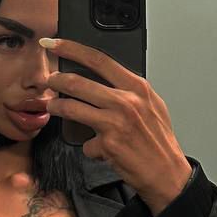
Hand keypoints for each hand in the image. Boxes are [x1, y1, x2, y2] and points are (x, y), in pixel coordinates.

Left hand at [42, 37, 191, 212]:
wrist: (167, 173)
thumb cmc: (159, 140)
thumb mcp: (152, 105)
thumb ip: (130, 91)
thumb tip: (104, 80)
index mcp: (137, 87)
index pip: (99, 60)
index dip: (72, 49)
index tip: (55, 43)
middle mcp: (126, 102)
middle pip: (78, 82)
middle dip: (56, 80)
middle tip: (49, 81)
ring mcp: (115, 122)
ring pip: (71, 108)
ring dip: (57, 107)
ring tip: (53, 107)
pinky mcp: (107, 144)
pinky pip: (84, 141)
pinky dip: (88, 146)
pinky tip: (97, 148)